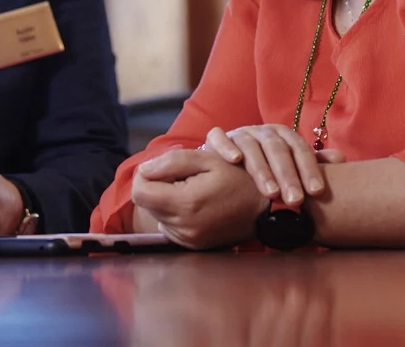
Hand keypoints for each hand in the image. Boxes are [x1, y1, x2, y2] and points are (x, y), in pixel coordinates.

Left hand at [131, 148, 269, 249]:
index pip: (140, 192)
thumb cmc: (238, 177)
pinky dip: (176, 213)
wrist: (265, 207)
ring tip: (193, 189)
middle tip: (183, 176)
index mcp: (185, 203)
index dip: (145, 175)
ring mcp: (188, 239)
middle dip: (157, 186)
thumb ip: (171, 161)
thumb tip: (143, 170)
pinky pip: (170, 226)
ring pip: (157, 214)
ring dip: (166, 200)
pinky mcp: (193, 245)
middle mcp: (183, 227)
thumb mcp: (207, 159)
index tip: (162, 167)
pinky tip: (197, 204)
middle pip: (146, 203)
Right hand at [203, 125, 346, 206]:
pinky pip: (219, 138)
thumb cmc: (266, 168)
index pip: (299, 149)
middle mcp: (262, 132)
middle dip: (287, 176)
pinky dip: (226, 146)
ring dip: (261, 169)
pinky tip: (235, 160)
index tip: (317, 192)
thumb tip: (341, 159)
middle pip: (277, 150)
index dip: (309, 169)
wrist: (228, 165)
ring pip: (251, 147)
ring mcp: (239, 134)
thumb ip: (312, 163)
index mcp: (283, 136)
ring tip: (270, 192)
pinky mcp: (217, 139)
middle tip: (295, 200)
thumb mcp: (289, 164)